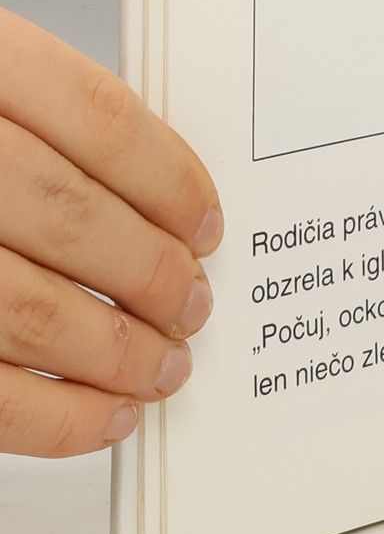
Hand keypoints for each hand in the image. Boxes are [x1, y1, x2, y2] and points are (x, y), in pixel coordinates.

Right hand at [1, 10, 221, 456]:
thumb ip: (42, 126)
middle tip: (193, 303)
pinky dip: (51, 416)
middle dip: (152, 274)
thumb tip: (157, 199)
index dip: (170, 179)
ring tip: (160, 365)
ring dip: (114, 350)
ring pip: (28, 309)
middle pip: (70, 217)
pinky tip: (99, 416)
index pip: (98, 118)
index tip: (206, 223)